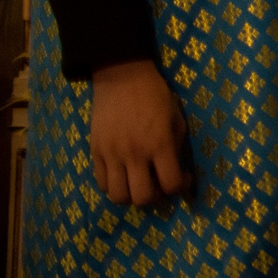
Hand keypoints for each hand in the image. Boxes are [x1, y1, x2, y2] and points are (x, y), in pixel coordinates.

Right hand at [89, 60, 190, 205]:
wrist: (122, 78)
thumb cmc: (155, 96)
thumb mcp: (176, 119)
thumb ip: (175, 148)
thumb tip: (177, 171)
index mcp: (159, 144)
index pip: (171, 184)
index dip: (181, 188)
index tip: (183, 179)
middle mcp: (135, 154)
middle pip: (143, 198)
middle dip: (156, 197)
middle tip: (160, 184)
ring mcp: (112, 155)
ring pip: (118, 197)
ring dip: (132, 196)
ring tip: (139, 184)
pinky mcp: (95, 152)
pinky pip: (101, 183)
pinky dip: (114, 186)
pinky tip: (123, 175)